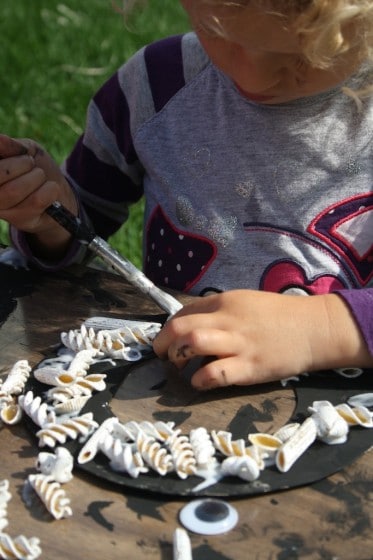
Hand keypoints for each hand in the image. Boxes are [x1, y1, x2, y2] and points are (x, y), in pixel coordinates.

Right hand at [0, 134, 77, 256]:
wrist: (57, 189)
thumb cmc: (36, 166)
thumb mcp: (24, 149)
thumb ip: (10, 146)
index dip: (7, 154)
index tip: (21, 153)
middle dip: (22, 164)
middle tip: (31, 164)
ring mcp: (2, 210)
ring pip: (14, 190)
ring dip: (36, 177)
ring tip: (40, 176)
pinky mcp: (21, 221)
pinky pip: (35, 201)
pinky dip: (49, 190)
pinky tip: (49, 190)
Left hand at [153, 289, 371, 388]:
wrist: (313, 329)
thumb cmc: (278, 316)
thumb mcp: (245, 303)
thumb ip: (219, 312)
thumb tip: (191, 329)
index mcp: (225, 302)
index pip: (183, 311)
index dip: (168, 328)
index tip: (167, 340)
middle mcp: (228, 319)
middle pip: (180, 326)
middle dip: (162, 343)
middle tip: (163, 355)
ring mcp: (238, 343)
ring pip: (193, 342)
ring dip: (177, 356)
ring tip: (180, 366)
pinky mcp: (249, 367)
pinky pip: (215, 373)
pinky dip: (200, 380)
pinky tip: (200, 382)